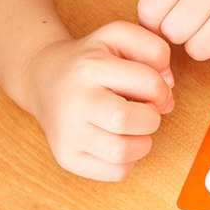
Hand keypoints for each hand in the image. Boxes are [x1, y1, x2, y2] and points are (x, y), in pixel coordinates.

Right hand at [22, 21, 174, 180]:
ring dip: (141, 143)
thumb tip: (168, 86)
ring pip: (122, 152)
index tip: (154, 93)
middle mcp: (76, 100)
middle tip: (144, 114)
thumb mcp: (118, 37)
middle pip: (128, 120)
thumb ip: (152, 48)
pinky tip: (118, 143)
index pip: (149, 84)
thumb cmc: (89, 62)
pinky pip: (116, 172)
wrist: (41, 78)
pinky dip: (127, 161)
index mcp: (91, 67)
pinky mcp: (67, 157)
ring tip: (132, 130)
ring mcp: (68, 132)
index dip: (162, 91)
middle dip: (150, 119)